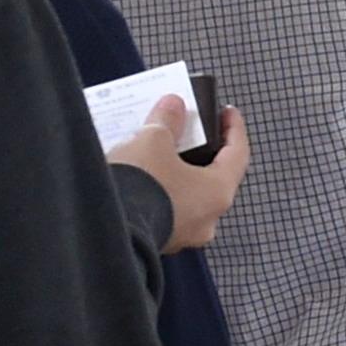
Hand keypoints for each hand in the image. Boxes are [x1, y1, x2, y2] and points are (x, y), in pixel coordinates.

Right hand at [108, 95, 247, 252]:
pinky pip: (167, 208)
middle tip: (194, 130)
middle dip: (203, 151)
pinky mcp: (160, 239)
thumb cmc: (140, 187)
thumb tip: (174, 106)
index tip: (228, 112)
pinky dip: (161, 189)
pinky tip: (145, 174)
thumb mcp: (154, 140)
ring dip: (179, 172)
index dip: (234, 128)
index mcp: (218, 192)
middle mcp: (207, 218)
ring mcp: (184, 233)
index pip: (238, 154)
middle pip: (213, 176)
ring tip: (163, 149)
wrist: (106, 228)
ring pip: (189, 195)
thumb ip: (169, 119)